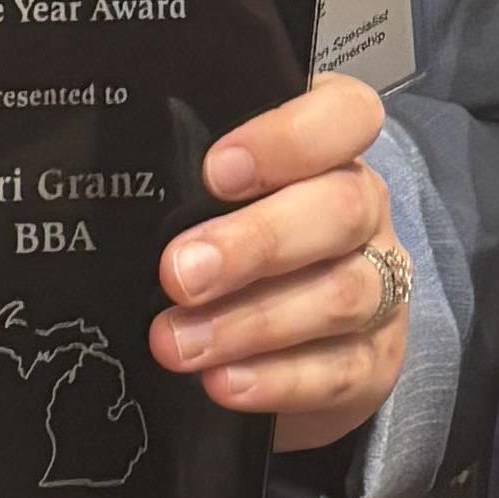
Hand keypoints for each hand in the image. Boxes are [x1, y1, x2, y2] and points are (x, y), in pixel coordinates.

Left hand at [151, 71, 409, 445]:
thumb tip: (116, 199)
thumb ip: (188, 189)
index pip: (347, 115)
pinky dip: (277, 380)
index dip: (289, 139)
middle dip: (256, 243)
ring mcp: (382, 288)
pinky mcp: (375, 360)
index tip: (215, 171)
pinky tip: (223, 382)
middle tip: (179, 273)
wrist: (293, 339)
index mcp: (333, 152)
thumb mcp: (216, 202)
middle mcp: (366, 211)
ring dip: (251, 322)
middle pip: (340, 210)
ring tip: (176, 342)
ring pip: (340, 296)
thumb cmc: (235, 244)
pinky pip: (339, 371)